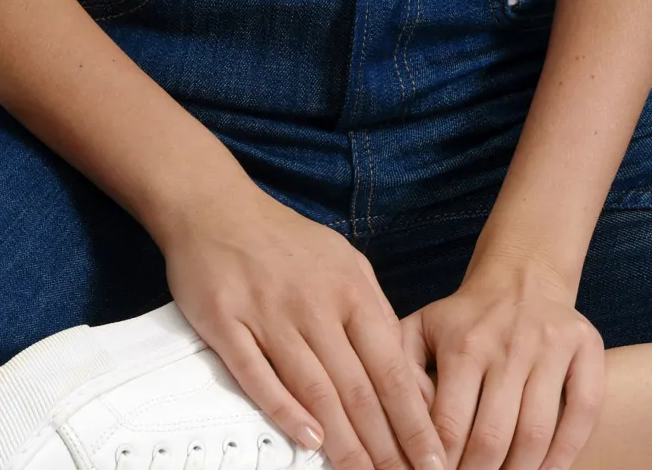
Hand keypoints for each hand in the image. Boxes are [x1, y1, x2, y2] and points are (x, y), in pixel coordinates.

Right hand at [157, 178, 446, 469]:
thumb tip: (408, 376)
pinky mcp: (227, 322)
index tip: (433, 457)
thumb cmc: (286, 243)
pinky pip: (257, 374)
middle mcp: (315, 302)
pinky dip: (284, 409)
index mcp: (352, 288)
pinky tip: (307, 439)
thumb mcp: (345, 266)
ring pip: (315, 388)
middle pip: (357, 385)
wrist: (217, 207)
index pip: (391, 365)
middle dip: (386, 443)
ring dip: (344, 441)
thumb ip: (374, 318)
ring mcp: (270, 312)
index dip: (414, 417)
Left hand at [396, 261, 604, 469]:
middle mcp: (509, 344)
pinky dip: (565, 455)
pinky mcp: (586, 347)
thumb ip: (402, 376)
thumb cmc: (465, 319)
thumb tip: (405, 429)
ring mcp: (551, 345)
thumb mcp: (420, 331)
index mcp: (464, 344)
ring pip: (536, 434)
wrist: (521, 275)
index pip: (448, 428)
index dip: (440, 466)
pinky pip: (583, 413)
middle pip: (492, 439)